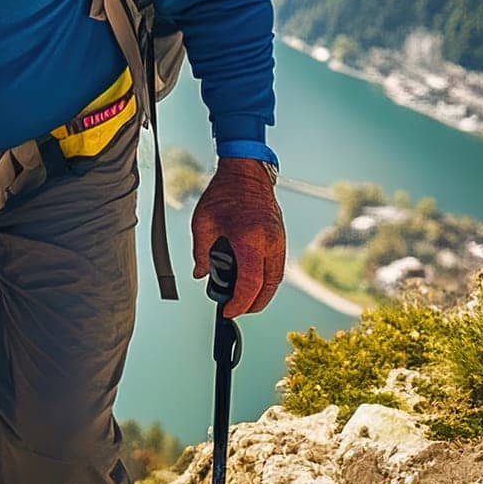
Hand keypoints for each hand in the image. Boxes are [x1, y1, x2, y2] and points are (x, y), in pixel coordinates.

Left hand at [191, 158, 284, 318]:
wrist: (247, 173)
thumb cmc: (225, 192)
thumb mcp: (203, 222)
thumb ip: (201, 252)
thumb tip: (201, 273)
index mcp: (249, 239)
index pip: (249, 283)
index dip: (240, 302)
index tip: (228, 310)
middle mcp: (269, 242)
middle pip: (268, 287)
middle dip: (253, 304)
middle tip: (236, 310)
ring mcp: (279, 241)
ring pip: (276, 279)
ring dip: (262, 294)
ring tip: (243, 301)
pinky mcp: (281, 239)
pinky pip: (277, 267)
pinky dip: (267, 281)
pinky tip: (253, 284)